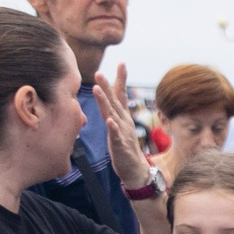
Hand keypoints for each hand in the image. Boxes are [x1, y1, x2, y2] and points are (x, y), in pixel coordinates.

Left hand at [92, 65, 153, 192]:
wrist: (135, 171)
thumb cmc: (124, 149)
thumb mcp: (117, 128)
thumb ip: (111, 114)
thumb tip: (105, 101)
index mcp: (122, 117)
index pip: (121, 95)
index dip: (121, 79)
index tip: (122, 63)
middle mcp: (123, 122)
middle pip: (115, 101)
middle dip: (107, 86)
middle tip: (99, 72)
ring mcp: (122, 133)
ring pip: (113, 115)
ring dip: (105, 102)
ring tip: (98, 90)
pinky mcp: (121, 146)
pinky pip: (116, 136)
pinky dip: (113, 128)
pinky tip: (109, 121)